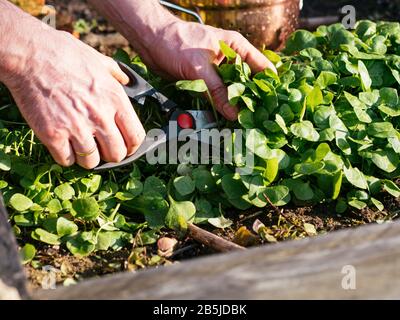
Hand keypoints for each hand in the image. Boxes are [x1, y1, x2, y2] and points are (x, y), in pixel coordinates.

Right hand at [2, 28, 144, 168]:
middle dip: (110, 155)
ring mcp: (77, 128)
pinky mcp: (53, 135)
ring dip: (87, 157)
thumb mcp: (100, 61)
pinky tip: (63, 145)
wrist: (30, 54)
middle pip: (116, 155)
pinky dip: (65, 157)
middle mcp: (100, 117)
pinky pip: (67, 161)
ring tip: (81, 146)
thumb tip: (127, 80)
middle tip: (101, 148)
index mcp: (116, 100)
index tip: (125, 147)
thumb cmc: (65, 54)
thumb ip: (117, 74)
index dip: (131, 147)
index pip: (135, 138)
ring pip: (92, 162)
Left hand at [135, 21, 276, 120]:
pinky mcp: (206, 82)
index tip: (275, 104)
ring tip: (245, 122)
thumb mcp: (200, 68)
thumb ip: (218, 91)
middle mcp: (231, 59)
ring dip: (237, 106)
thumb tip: (234, 113)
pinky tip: (226, 118)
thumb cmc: (176, 43)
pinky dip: (222, 107)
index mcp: (236, 47)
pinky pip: (218, 97)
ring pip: (233, 92)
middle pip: (249, 83)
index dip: (269, 85)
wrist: (151, 42)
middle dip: (253, 100)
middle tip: (260, 119)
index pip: (262, 67)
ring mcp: (218, 71)